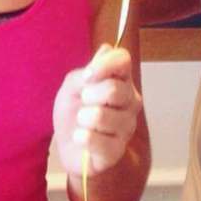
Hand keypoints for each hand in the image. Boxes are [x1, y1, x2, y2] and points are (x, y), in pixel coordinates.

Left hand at [53, 45, 141, 180]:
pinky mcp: (117, 151)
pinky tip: (81, 138)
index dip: (104, 65)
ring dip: (82, 119)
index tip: (87, 76)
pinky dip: (81, 138)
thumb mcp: (72, 86)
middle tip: (83, 103)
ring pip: (101, 116)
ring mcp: (127, 127)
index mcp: (122, 80)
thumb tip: (106, 49)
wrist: (69, 146)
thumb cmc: (74, 111)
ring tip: (83, 123)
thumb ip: (87, 71)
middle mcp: (130, 102)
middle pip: (113, 89)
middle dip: (88, 96)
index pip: (123, 60)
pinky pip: (95, 140)